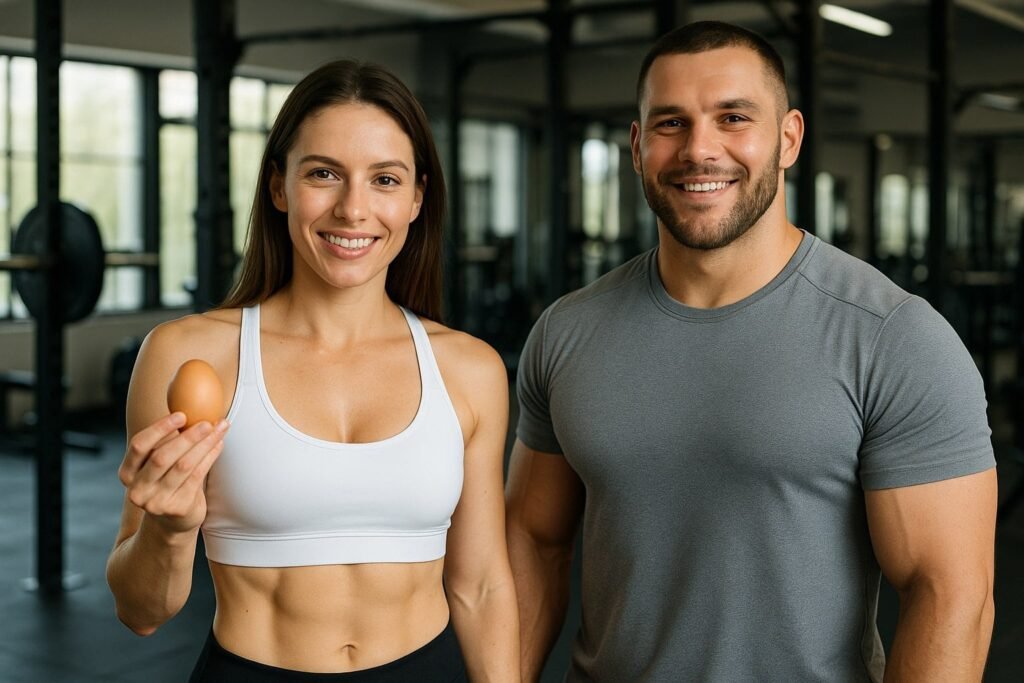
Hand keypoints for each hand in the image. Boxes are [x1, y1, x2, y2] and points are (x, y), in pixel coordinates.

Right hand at [118, 412, 228, 535]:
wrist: (172, 521)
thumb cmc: (166, 481)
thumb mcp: (157, 464)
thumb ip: (164, 442)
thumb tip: (188, 407)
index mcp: (127, 474)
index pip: (139, 446)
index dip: (159, 429)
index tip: (181, 415)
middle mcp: (138, 489)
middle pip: (162, 456)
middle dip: (187, 437)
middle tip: (207, 422)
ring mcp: (156, 502)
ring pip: (184, 466)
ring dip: (204, 444)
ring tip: (219, 429)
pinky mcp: (177, 508)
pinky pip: (198, 476)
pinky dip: (210, 457)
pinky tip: (218, 444)